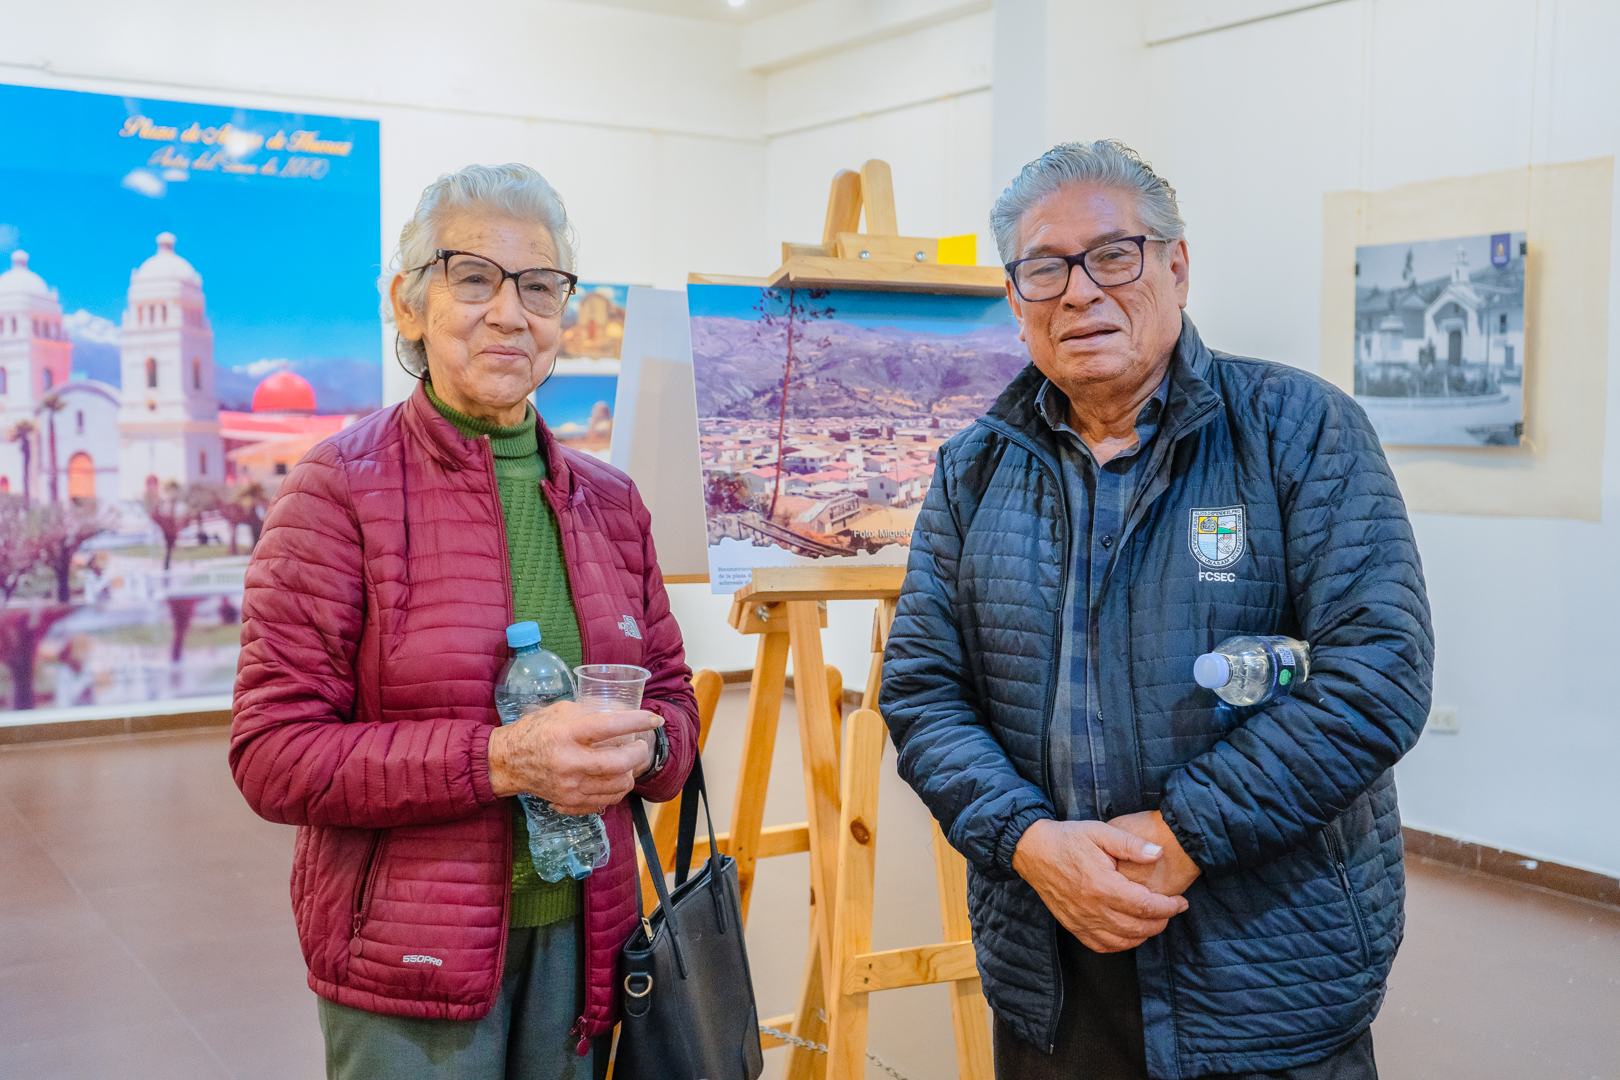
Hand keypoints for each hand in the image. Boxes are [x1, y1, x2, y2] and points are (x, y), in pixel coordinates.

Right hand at [487, 702, 661, 814]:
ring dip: (630, 772)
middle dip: (638, 753)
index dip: (637, 721)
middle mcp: (569, 763)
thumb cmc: (535, 731)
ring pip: (618, 785)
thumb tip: (624, 712)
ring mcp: (570, 787)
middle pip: (620, 764)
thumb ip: (591, 711)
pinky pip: (606, 801)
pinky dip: (616, 789)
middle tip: (639, 745)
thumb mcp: (560, 711)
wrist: (508, 762)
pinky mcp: (569, 802)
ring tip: (627, 762)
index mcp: (566, 735)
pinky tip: (613, 778)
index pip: (610, 727)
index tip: (654, 719)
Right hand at [1012, 818, 1188, 952]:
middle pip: (1137, 927)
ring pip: (1122, 941)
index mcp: (1102, 885)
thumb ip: (1131, 844)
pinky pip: (1101, 946)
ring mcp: (1081, 920)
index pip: (1144, 906)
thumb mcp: (1101, 832)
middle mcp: (1092, 908)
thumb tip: (1158, 854)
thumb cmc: (1068, 839)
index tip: (1181, 902)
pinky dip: (1121, 945)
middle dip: (1161, 922)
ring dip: (1144, 935)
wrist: (1033, 850)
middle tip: (1172, 910)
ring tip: (1154, 921)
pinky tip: (1130, 934)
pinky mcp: (1073, 926)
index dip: (1168, 907)